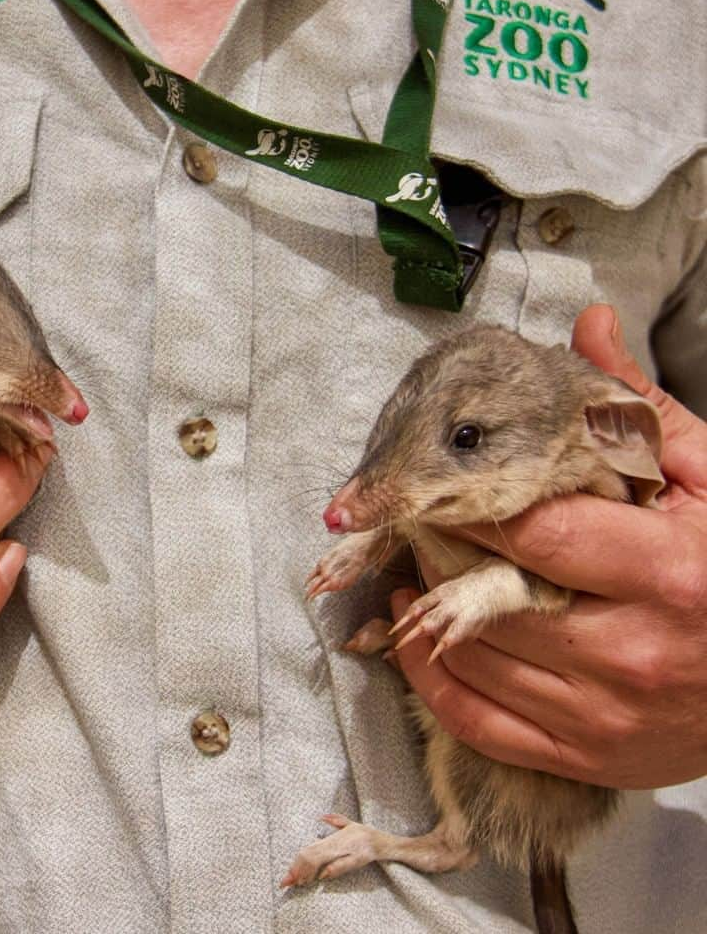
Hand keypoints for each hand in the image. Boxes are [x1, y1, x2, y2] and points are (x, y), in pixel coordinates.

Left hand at [390, 304, 706, 789]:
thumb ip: (640, 409)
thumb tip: (587, 326)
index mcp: (667, 572)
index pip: (530, 531)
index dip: (471, 503)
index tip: (441, 483)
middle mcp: (632, 652)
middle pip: (487, 593)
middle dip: (440, 550)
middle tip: (417, 519)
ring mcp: (605, 716)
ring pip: (472, 657)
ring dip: (424, 608)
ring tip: (414, 565)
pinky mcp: (589, 757)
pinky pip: (479, 725)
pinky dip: (430, 680)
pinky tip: (415, 634)